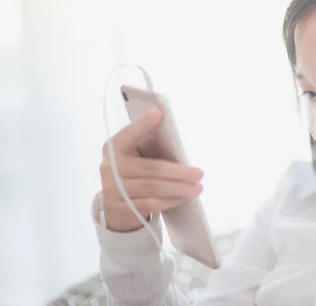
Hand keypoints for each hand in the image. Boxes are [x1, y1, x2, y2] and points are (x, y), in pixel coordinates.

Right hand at [99, 108, 203, 231]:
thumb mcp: (135, 155)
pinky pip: (151, 204)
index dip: (143, 125)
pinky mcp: (121, 208)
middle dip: (178, 172)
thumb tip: (174, 135)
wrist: (116, 206)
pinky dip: (171, 200)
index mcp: (114, 147)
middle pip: (150, 168)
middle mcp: (110, 167)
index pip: (130, 135)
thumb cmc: (133, 173)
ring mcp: (113, 189)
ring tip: (197, 187)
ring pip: (153, 188)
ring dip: (179, 188)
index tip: (159, 112)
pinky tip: (184, 197)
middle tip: (199, 173)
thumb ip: (148, 145)